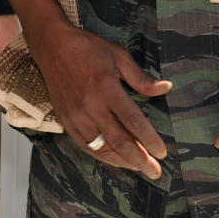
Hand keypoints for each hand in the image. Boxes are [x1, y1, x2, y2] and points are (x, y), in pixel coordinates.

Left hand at [0, 13, 20, 72]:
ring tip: (7, 77)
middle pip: (7, 70)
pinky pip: (20, 54)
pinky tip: (13, 62)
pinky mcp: (20, 38)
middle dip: (3, 79)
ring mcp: (15, 43)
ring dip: (11, 70)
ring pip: (15, 63)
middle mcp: (7, 47)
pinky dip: (17, 60)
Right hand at [29, 23, 171, 178]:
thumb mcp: (119, 56)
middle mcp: (90, 106)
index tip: (162, 152)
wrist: (53, 45)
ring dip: (122, 161)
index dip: (149, 140)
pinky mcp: (65, 120)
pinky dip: (102, 156)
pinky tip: (115, 160)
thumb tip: (165, 88)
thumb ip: (141, 78)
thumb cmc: (88, 48)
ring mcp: (76, 115)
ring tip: (139, 168)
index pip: (133, 121)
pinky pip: (85, 145)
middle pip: (119, 141)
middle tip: (155, 172)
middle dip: (139, 160)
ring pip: (101, 148)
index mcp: (106, 88)